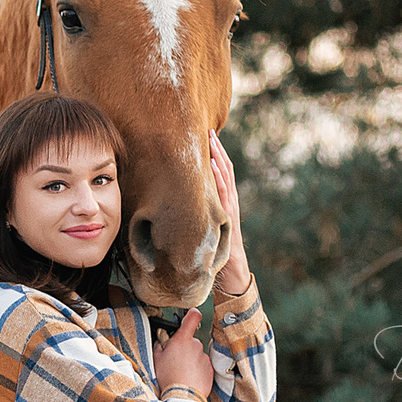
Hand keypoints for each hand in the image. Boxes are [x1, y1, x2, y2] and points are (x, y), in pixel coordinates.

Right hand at [155, 308, 213, 401]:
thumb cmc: (168, 377)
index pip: (193, 317)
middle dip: (184, 348)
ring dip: (190, 360)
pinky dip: (196, 370)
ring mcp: (204, 357)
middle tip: (174, 360)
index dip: (191, 314)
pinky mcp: (210, 369)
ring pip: (196, 354)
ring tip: (181, 372)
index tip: (190, 316)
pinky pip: (202, 366)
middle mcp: (196, 345)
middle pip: (191, 341)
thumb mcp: (157, 358)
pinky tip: (188, 378)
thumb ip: (160, 344)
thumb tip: (162, 339)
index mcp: (183, 340)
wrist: (183, 396)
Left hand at [207, 131, 251, 294]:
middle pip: (223, 169)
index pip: (217, 173)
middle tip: (207, 130)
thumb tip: (170, 209)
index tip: (202, 138)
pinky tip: (211, 164)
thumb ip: (192, 217)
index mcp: (220, 202)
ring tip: (211, 140)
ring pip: (225, 177)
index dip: (211, 155)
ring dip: (218, 157)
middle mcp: (227, 201)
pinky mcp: (228, 216)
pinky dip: (218, 177)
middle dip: (216, 149)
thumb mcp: (200, 229)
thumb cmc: (213, 252)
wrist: (231, 272)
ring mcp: (229, 207)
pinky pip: (223, 193)